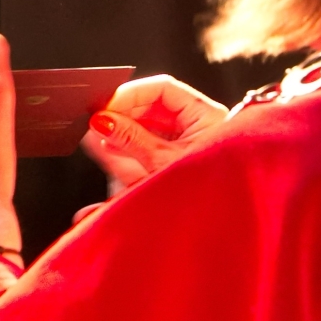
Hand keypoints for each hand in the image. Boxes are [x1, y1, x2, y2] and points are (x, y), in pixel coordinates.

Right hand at [82, 75, 228, 190]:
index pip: (163, 89)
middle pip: (153, 108)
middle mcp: (198, 126)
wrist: (221, 231)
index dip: (133, 94)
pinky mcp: (176, 162)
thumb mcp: (162, 161)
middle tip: (99, 123)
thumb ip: (131, 138)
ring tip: (100, 138)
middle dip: (123, 115)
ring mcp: (187, 144)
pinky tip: (109, 149)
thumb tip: (102, 120)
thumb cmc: (206, 195)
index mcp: (205, 116)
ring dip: (123, 132)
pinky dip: (129, 148)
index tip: (107, 104)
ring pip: (148, 127)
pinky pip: (149, 146)